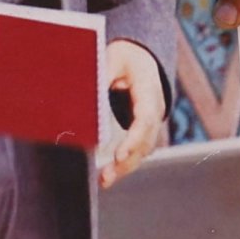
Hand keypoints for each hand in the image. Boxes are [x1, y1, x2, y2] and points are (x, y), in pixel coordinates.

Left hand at [100, 38, 166, 186]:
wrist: (141, 56)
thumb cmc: (124, 57)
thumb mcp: (111, 58)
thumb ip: (100, 76)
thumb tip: (84, 96)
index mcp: (149, 89)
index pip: (146, 118)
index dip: (134, 138)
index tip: (119, 155)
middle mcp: (156, 107)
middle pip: (146, 140)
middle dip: (127, 161)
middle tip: (106, 177)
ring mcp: (152, 120)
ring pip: (144, 149)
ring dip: (126, 167)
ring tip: (104, 181)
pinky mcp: (144, 130)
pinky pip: (139, 149)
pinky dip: (125, 163)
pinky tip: (108, 176)